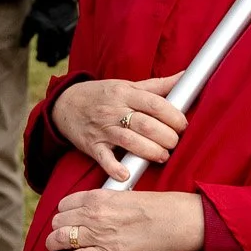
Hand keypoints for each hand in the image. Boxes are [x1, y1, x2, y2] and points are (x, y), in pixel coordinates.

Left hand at [36, 190, 203, 250]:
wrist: (174, 221)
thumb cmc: (156, 208)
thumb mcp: (125, 195)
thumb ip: (105, 201)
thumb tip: (94, 209)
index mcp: (98, 197)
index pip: (65, 204)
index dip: (64, 213)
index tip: (66, 219)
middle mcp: (93, 214)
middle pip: (59, 221)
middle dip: (58, 228)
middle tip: (62, 234)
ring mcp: (97, 235)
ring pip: (59, 239)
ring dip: (54, 244)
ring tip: (55, 248)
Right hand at [50, 73, 186, 181]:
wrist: (65, 104)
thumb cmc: (102, 95)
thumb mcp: (127, 85)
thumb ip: (157, 86)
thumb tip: (185, 76)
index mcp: (125, 93)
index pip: (154, 104)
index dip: (173, 115)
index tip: (183, 125)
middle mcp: (114, 110)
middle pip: (146, 124)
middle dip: (166, 136)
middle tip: (175, 142)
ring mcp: (103, 129)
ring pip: (129, 141)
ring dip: (150, 151)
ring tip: (162, 156)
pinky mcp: (92, 146)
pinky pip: (104, 158)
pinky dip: (114, 168)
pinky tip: (126, 174)